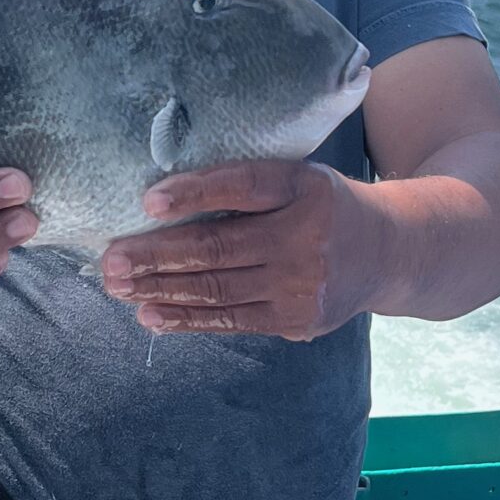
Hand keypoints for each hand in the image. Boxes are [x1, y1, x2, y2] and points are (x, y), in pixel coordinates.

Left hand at [101, 161, 384, 341]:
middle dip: (156, 255)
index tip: (148, 202)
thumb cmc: (322, 207)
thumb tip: (161, 202)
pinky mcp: (295, 321)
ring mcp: (302, 286)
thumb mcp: (298, 178)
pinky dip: (187, 318)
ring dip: (160, 290)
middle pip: (220, 247)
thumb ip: (245, 184)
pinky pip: (231, 320)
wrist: (389, 253)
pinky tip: (151, 314)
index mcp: (305, 189)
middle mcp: (307, 239)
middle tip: (110, 260)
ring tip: (118, 286)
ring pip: (218, 289)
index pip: (244, 187)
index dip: (195, 193)